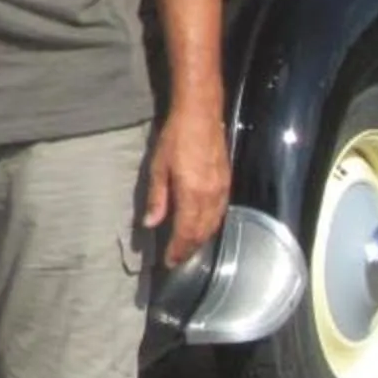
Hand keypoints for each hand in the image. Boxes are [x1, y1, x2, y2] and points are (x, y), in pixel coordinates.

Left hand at [141, 111, 229, 265]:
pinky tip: (203, 228)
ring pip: (213, 225)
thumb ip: (156, 199)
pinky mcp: (227, 183)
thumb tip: (150, 224)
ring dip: (201, 240)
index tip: (169, 262)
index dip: (178, 249)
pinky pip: (220, 213)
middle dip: (189, 249)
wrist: (201, 116)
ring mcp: (222, 190)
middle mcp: (210, 197)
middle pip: (201, 232)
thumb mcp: (158, 168)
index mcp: (192, 195)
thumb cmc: (175, 139)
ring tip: (188, 249)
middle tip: (177, 260)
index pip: (185, 232)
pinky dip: (211, 226)